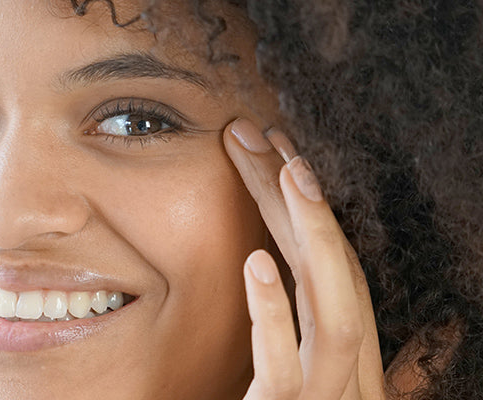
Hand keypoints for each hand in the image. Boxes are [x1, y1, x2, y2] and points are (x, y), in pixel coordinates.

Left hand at [224, 119, 385, 399]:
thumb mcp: (314, 384)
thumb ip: (322, 343)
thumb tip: (352, 306)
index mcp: (348, 355)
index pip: (334, 267)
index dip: (314, 209)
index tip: (281, 154)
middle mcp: (351, 370)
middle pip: (334, 269)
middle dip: (305, 201)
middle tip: (270, 135)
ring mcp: (325, 396)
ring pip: (333, 308)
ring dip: (312, 237)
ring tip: (290, 175)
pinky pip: (284, 367)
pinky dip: (276, 313)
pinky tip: (257, 265)